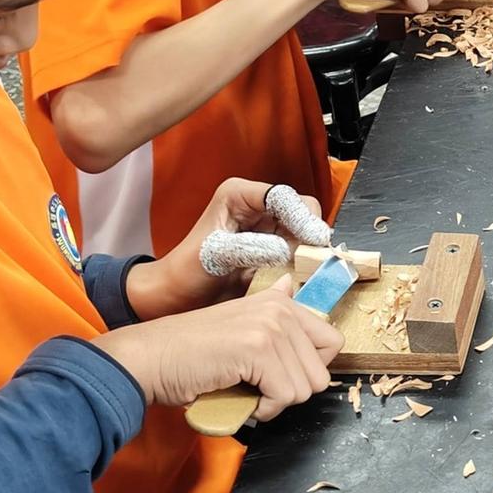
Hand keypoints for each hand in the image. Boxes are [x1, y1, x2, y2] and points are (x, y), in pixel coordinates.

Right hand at [97, 278, 341, 420]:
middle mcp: (281, 308)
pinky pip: (285, 397)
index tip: (277, 374)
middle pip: (321, 372)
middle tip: (255, 387)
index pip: (332, 343)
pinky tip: (238, 397)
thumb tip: (290, 286)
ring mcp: (271, 327)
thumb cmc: (190, 353)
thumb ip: (268, 309)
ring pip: (305, 389)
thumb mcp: (237, 324)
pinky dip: (263, 410)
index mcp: (280, 302)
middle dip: (289, 391)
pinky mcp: (258, 349)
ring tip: (243, 390)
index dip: (307, 370)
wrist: (148, 360)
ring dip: (274, 402)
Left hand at [128, 178, 327, 317]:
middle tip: (311, 263)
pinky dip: (303, 269)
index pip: (285, 197)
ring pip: (307, 236)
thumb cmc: (185, 272)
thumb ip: (251, 247)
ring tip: (301, 275)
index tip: (315, 241)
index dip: (303, 218)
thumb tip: (286, 249)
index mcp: (240, 194)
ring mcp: (269, 229)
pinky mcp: (277, 251)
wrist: (177, 298)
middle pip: (303, 214)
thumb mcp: (216, 254)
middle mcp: (258, 207)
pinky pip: (301, 256)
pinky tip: (295, 281)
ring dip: (308, 256)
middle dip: (309, 238)